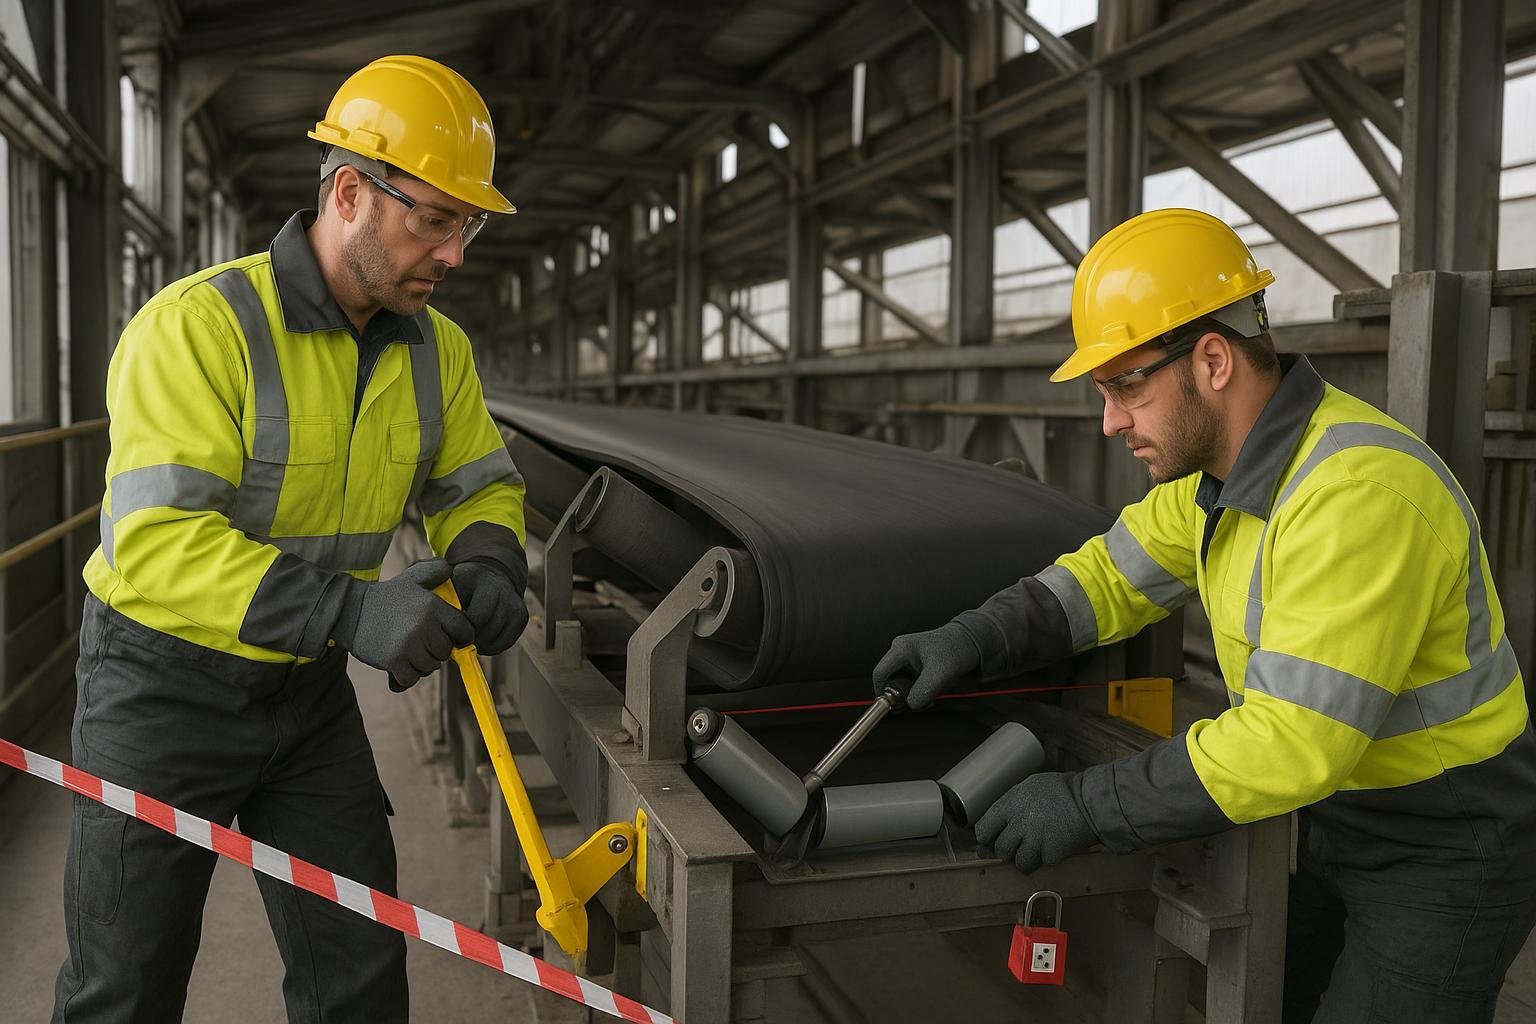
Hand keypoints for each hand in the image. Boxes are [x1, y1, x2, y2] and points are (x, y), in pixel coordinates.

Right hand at [335, 559, 473, 688]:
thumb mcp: (411, 577)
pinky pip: (411, 679)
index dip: (460, 637)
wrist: (350, 611)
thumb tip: (451, 570)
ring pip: (430, 667)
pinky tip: (398, 664)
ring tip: (407, 651)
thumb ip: (434, 571)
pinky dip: (405, 677)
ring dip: (420, 664)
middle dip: (436, 651)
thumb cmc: (386, 597)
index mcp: (433, 606)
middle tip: (420, 643)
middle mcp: (424, 625)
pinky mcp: (394, 660)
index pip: (464, 630)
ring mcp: (409, 644)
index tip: (449, 637)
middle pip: (446, 652)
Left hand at [451, 560, 528, 654]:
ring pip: (496, 641)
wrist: (491, 577)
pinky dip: (491, 646)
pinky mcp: (522, 617)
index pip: (476, 617)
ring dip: (480, 644)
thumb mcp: (452, 587)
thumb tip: (442, 627)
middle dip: (471, 638)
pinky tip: (482, 637)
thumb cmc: (464, 586)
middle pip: (487, 631)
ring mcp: (515, 604)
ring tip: (470, 636)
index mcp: (482, 580)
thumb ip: (446, 603)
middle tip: (460, 636)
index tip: (454, 628)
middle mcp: (503, 590)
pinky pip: (505, 644)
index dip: (463, 628)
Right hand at [872, 622, 981, 710]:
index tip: (892, 706)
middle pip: (891, 681)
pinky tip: (935, 686)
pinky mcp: (917, 665)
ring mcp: (909, 658)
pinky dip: (922, 689)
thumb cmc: (956, 649)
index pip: (880, 673)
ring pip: (903, 684)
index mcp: (901, 648)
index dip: (882, 692)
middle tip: (922, 698)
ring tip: (934, 688)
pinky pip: (913, 683)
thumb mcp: (940, 673)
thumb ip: (924, 691)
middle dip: (905, 694)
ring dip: (916, 692)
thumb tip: (911, 705)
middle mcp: (901, 651)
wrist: (971, 642)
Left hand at [975, 772, 1098, 873]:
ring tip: (1036, 849)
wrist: (1089, 800)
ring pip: (1019, 863)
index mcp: (1009, 806)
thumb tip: (997, 823)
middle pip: (1000, 850)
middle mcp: (1018, 825)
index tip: (989, 841)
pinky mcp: (1051, 854)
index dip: (986, 838)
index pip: (984, 830)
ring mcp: (1035, 841)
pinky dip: (1047, 859)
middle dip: (1007, 851)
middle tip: (1017, 846)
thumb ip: (1010, 805)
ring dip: (1026, 860)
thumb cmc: (1060, 790)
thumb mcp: (1029, 787)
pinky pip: (1042, 864)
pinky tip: (1054, 846)